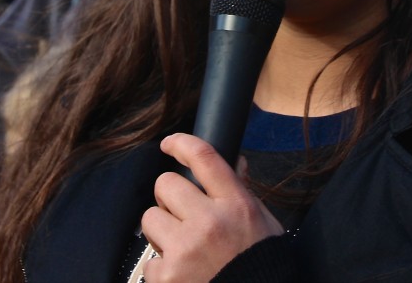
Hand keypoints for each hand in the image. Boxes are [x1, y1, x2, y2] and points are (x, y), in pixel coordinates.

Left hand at [140, 133, 283, 281]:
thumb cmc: (261, 263)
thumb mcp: (262, 222)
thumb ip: (241, 191)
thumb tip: (234, 162)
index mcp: (236, 204)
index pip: (203, 157)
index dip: (181, 143)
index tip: (169, 144)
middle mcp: (209, 222)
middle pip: (165, 184)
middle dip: (169, 198)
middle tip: (182, 216)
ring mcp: (185, 249)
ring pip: (149, 218)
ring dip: (161, 231)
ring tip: (183, 249)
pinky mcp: (167, 276)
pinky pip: (149, 259)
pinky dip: (162, 268)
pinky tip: (184, 276)